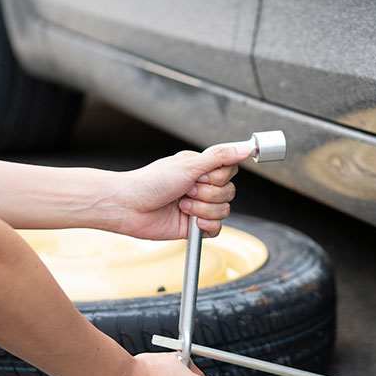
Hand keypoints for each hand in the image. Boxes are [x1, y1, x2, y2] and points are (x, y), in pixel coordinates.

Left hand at [117, 142, 251, 240]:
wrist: (129, 207)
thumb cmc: (149, 182)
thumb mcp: (189, 165)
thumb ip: (220, 157)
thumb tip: (245, 147)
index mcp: (201, 168)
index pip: (230, 171)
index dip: (218, 177)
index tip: (200, 176)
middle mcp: (201, 186)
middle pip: (229, 192)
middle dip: (207, 194)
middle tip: (186, 190)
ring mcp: (199, 206)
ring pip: (224, 211)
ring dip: (202, 209)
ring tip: (182, 205)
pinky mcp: (195, 226)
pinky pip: (217, 229)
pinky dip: (207, 226)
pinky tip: (191, 221)